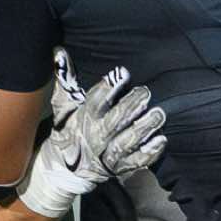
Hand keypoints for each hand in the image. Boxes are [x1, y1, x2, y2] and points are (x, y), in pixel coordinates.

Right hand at [17, 68, 166, 215]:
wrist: (65, 169)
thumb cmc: (69, 130)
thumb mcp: (63, 106)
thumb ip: (65, 78)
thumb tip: (58, 51)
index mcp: (84, 119)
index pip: (95, 102)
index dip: (108, 88)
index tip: (121, 74)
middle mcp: (96, 136)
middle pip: (114, 121)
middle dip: (130, 106)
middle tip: (145, 93)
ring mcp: (108, 154)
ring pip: (127, 141)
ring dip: (143, 128)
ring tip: (158, 114)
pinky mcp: (120, 167)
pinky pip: (136, 161)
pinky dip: (149, 152)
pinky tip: (161, 140)